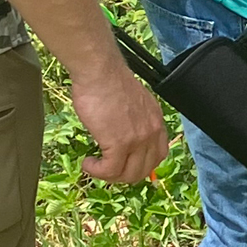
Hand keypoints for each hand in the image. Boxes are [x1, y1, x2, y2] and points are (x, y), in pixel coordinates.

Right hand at [71, 67, 169, 182]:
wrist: (100, 71)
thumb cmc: (108, 81)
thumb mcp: (132, 103)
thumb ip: (134, 121)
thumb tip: (123, 136)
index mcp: (156, 121)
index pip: (158, 155)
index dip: (140, 165)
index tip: (123, 164)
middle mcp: (152, 131)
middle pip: (143, 169)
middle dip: (123, 175)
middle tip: (105, 169)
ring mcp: (138, 139)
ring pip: (128, 175)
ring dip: (108, 175)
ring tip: (94, 166)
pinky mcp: (120, 143)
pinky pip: (110, 170)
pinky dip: (97, 171)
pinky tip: (88, 163)